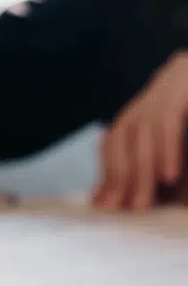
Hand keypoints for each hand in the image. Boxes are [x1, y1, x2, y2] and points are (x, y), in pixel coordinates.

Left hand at [94, 50, 187, 209]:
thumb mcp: (177, 157)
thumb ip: (154, 171)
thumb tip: (107, 198)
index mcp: (160, 95)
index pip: (118, 134)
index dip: (109, 167)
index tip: (104, 202)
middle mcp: (166, 81)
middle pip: (127, 130)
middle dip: (122, 172)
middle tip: (124, 208)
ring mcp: (180, 76)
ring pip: (147, 125)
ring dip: (143, 167)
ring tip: (143, 202)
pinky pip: (170, 116)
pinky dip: (167, 148)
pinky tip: (168, 176)